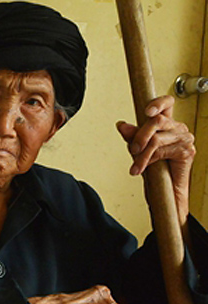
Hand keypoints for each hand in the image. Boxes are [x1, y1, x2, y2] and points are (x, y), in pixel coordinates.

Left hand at [116, 95, 194, 222]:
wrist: (166, 195)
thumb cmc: (155, 172)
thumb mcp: (138, 152)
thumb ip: (132, 138)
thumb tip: (121, 124)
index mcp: (167, 124)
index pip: (166, 104)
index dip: (158, 102)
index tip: (146, 110)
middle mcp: (178, 129)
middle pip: (157, 120)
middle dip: (140, 135)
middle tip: (132, 149)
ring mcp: (184, 139)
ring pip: (156, 138)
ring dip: (142, 154)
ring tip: (135, 167)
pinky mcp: (186, 152)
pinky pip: (161, 151)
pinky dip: (148, 160)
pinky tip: (142, 169)